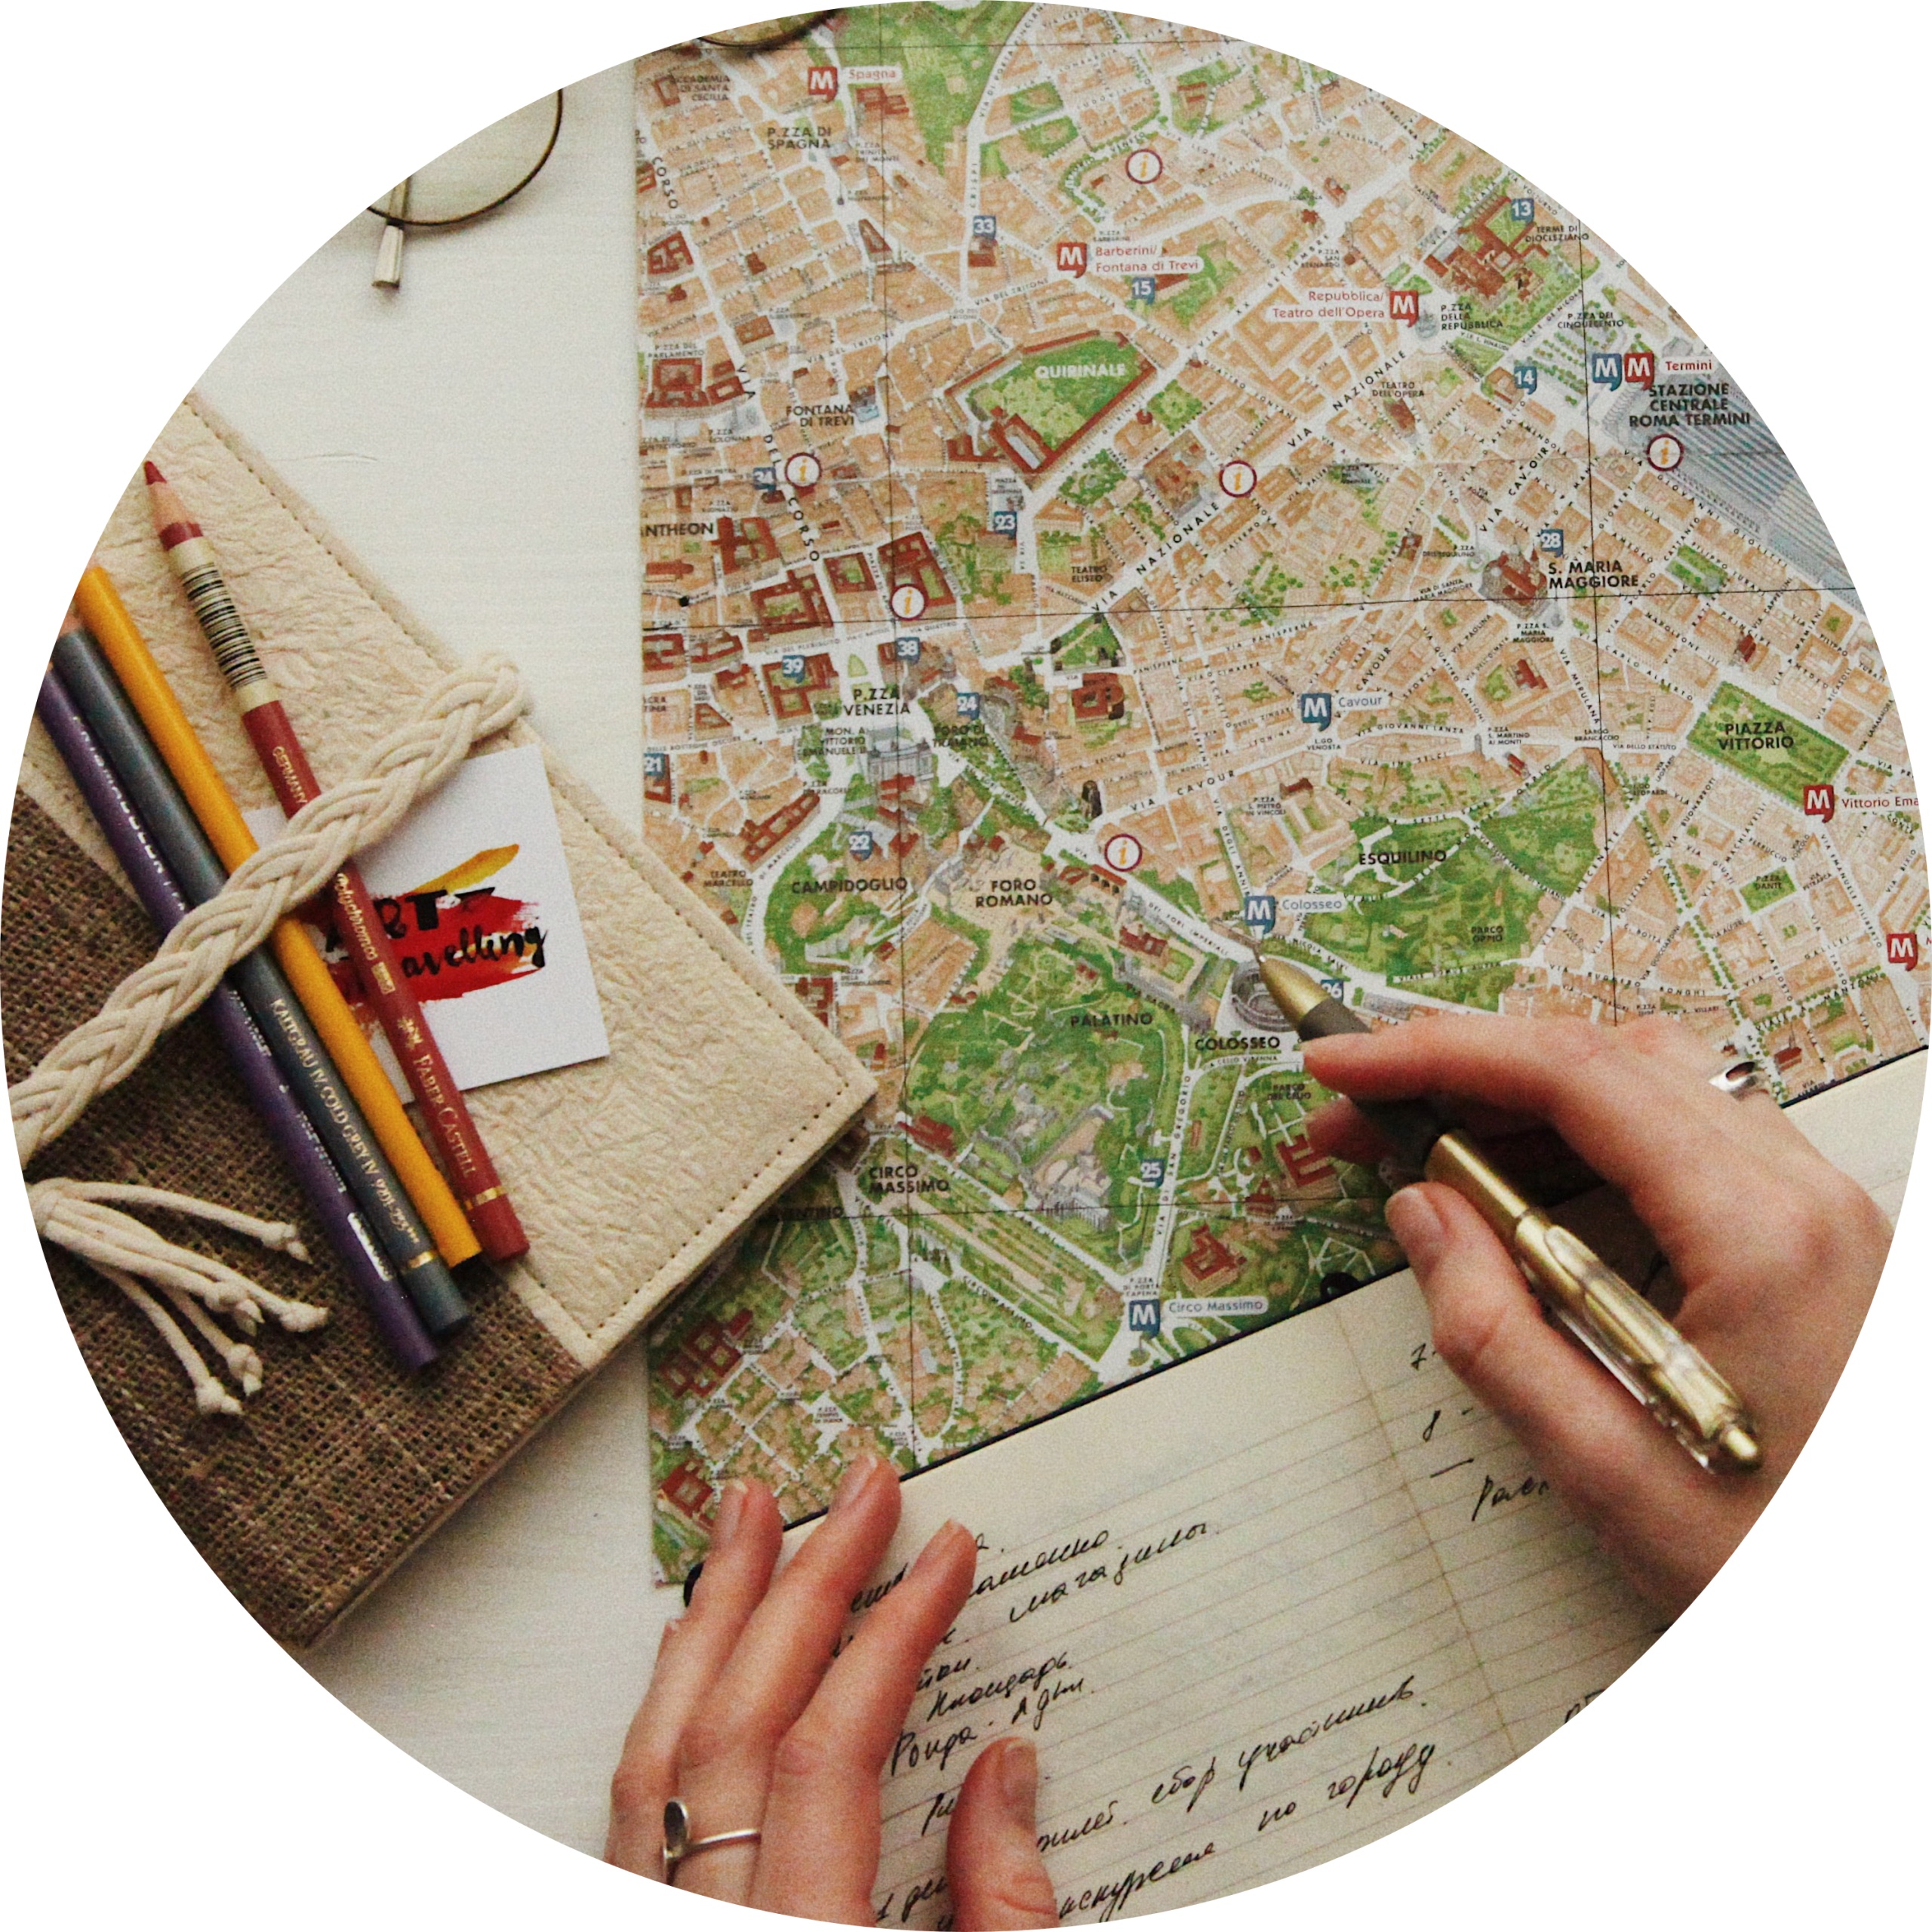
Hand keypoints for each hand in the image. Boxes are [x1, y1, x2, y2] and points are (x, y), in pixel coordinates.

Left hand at [606, 1454, 1058, 1925]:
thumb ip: (1000, 1910)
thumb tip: (1005, 1770)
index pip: (832, 1752)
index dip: (893, 1637)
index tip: (944, 1555)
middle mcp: (709, 1925)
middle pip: (738, 1721)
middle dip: (805, 1585)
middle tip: (860, 1491)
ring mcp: (655, 1925)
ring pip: (662, 1746)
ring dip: (715, 1614)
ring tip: (749, 1518)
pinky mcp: (636, 1929)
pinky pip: (633, 1800)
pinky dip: (666, 1701)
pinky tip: (691, 1643)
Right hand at [1303, 1012, 1892, 1617]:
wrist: (1888, 1621)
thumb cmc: (1780, 1567)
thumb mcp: (1607, 1470)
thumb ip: (1495, 1332)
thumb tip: (1421, 1209)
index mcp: (1760, 1234)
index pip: (1576, 1077)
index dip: (1440, 1053)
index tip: (1345, 1068)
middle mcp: (1803, 1195)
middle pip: (1608, 1061)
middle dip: (1465, 1070)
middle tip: (1361, 1116)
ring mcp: (1816, 1211)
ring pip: (1649, 1085)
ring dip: (1523, 1097)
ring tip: (1422, 1147)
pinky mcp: (1808, 1238)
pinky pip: (1683, 1137)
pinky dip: (1583, 1136)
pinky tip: (1518, 1188)